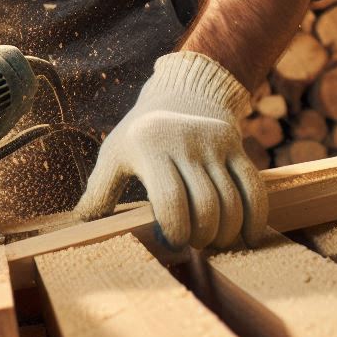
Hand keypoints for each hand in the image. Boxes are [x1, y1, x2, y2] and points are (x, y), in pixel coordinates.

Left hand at [75, 50, 267, 250]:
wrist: (182, 93)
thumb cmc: (141, 133)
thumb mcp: (114, 152)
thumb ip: (99, 189)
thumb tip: (81, 224)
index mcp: (151, 147)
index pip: (170, 199)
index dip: (174, 231)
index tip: (170, 243)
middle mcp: (185, 143)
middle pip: (205, 206)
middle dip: (200, 236)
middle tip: (192, 243)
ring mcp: (214, 145)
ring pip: (231, 203)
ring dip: (225, 233)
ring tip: (212, 240)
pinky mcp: (237, 148)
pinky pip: (253, 189)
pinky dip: (255, 219)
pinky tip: (247, 238)